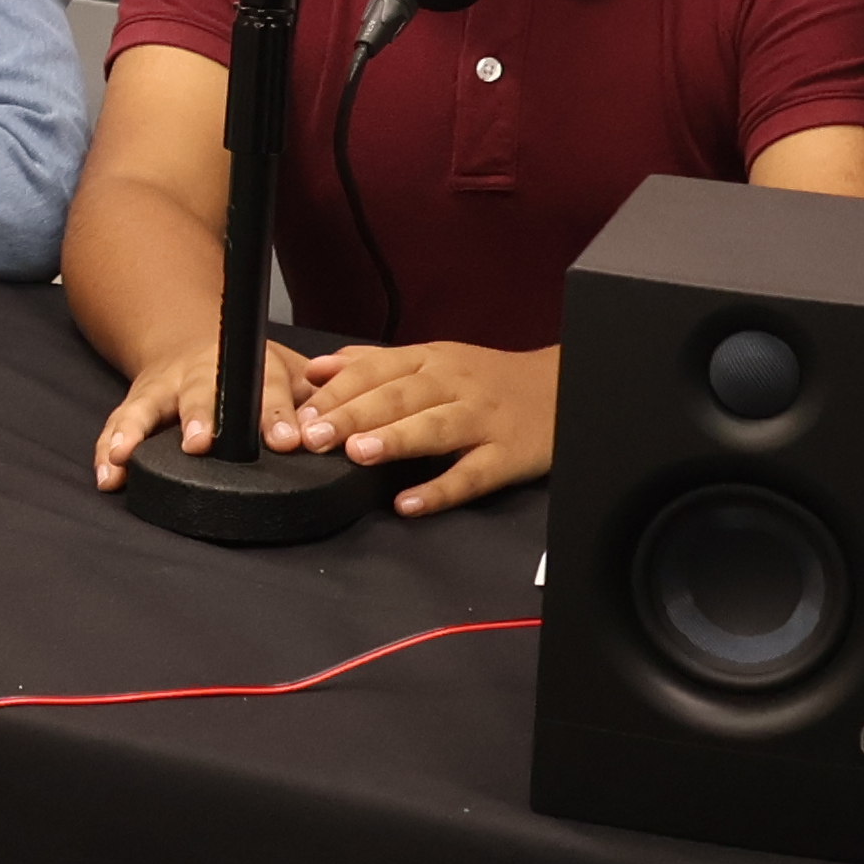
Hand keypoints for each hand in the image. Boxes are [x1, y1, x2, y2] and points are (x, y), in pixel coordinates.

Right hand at [95, 338, 315, 490]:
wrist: (191, 336)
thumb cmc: (252, 370)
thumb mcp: (293, 374)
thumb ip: (322, 398)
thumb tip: (357, 422)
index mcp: (253, 368)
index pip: (269, 390)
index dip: (277, 416)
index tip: (287, 441)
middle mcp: (204, 372)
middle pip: (202, 393)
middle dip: (200, 417)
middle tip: (201, 443)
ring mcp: (166, 386)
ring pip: (149, 407)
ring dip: (138, 430)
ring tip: (127, 457)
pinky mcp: (137, 401)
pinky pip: (118, 424)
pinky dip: (108, 448)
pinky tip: (107, 474)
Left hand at [293, 342, 555, 515]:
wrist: (564, 389)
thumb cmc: (487, 379)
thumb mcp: (432, 360)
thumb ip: (373, 364)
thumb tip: (315, 368)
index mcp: (430, 361)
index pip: (375, 370)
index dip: (335, 391)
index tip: (299, 413)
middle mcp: (454, 385)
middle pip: (398, 397)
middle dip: (352, 415)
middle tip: (313, 436)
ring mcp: (482, 420)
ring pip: (435, 428)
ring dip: (394, 439)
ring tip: (356, 455)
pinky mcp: (507, 456)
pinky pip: (471, 475)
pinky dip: (440, 490)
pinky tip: (409, 503)